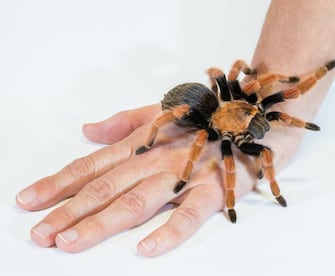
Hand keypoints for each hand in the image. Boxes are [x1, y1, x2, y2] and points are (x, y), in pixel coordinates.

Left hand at [16, 103, 299, 256]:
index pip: (91, 166)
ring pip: (137, 201)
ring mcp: (185, 174)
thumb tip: (87, 130)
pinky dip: (169, 232)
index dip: (58, 184)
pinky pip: (190, 215)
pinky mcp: (214, 189)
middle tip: (39, 234)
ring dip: (102, 223)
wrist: (256, 116)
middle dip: (68, 212)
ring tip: (70, 243)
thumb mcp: (162, 111)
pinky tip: (146, 250)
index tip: (28, 201)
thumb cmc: (206, 116)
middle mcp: (156, 159)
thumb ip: (124, 122)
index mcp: (142, 142)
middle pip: (105, 188)